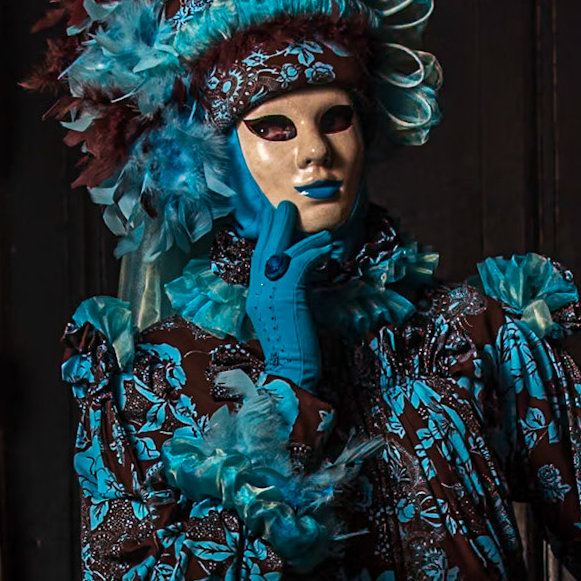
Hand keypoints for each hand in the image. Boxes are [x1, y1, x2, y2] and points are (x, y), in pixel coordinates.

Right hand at [245, 199, 331, 389]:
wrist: (291, 373)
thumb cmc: (294, 351)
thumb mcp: (286, 317)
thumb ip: (287, 295)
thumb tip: (300, 277)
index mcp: (255, 296)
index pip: (258, 259)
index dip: (267, 238)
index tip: (276, 220)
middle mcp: (257, 291)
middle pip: (264, 249)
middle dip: (276, 226)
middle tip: (286, 207)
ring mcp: (268, 293)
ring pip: (282, 252)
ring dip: (304, 239)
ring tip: (322, 233)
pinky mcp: (285, 296)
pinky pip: (298, 263)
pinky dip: (312, 253)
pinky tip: (325, 250)